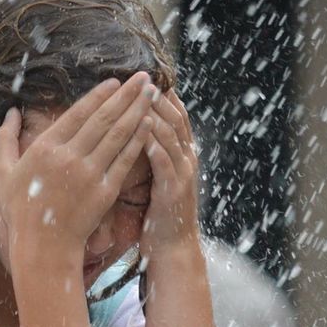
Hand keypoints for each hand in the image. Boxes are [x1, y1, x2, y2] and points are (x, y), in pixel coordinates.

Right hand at [0, 73, 155, 267]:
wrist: (43, 247)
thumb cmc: (22, 210)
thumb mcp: (5, 172)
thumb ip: (6, 140)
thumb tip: (11, 112)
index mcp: (45, 148)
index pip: (78, 113)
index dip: (99, 95)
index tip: (116, 81)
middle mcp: (69, 157)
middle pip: (103, 119)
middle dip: (126, 95)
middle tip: (144, 77)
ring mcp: (89, 174)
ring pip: (118, 135)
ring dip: (138, 111)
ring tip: (152, 93)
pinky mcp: (105, 192)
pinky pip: (124, 160)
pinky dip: (137, 140)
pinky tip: (149, 124)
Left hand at [141, 90, 200, 257]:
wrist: (173, 249)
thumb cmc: (160, 215)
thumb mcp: (159, 180)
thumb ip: (155, 156)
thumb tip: (139, 133)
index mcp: (183, 157)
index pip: (176, 118)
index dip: (165, 96)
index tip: (146, 77)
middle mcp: (187, 161)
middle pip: (176, 120)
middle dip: (160, 98)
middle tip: (143, 78)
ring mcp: (183, 175)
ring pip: (172, 135)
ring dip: (157, 113)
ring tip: (142, 94)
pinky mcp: (173, 190)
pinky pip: (164, 161)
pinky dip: (154, 143)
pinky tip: (143, 128)